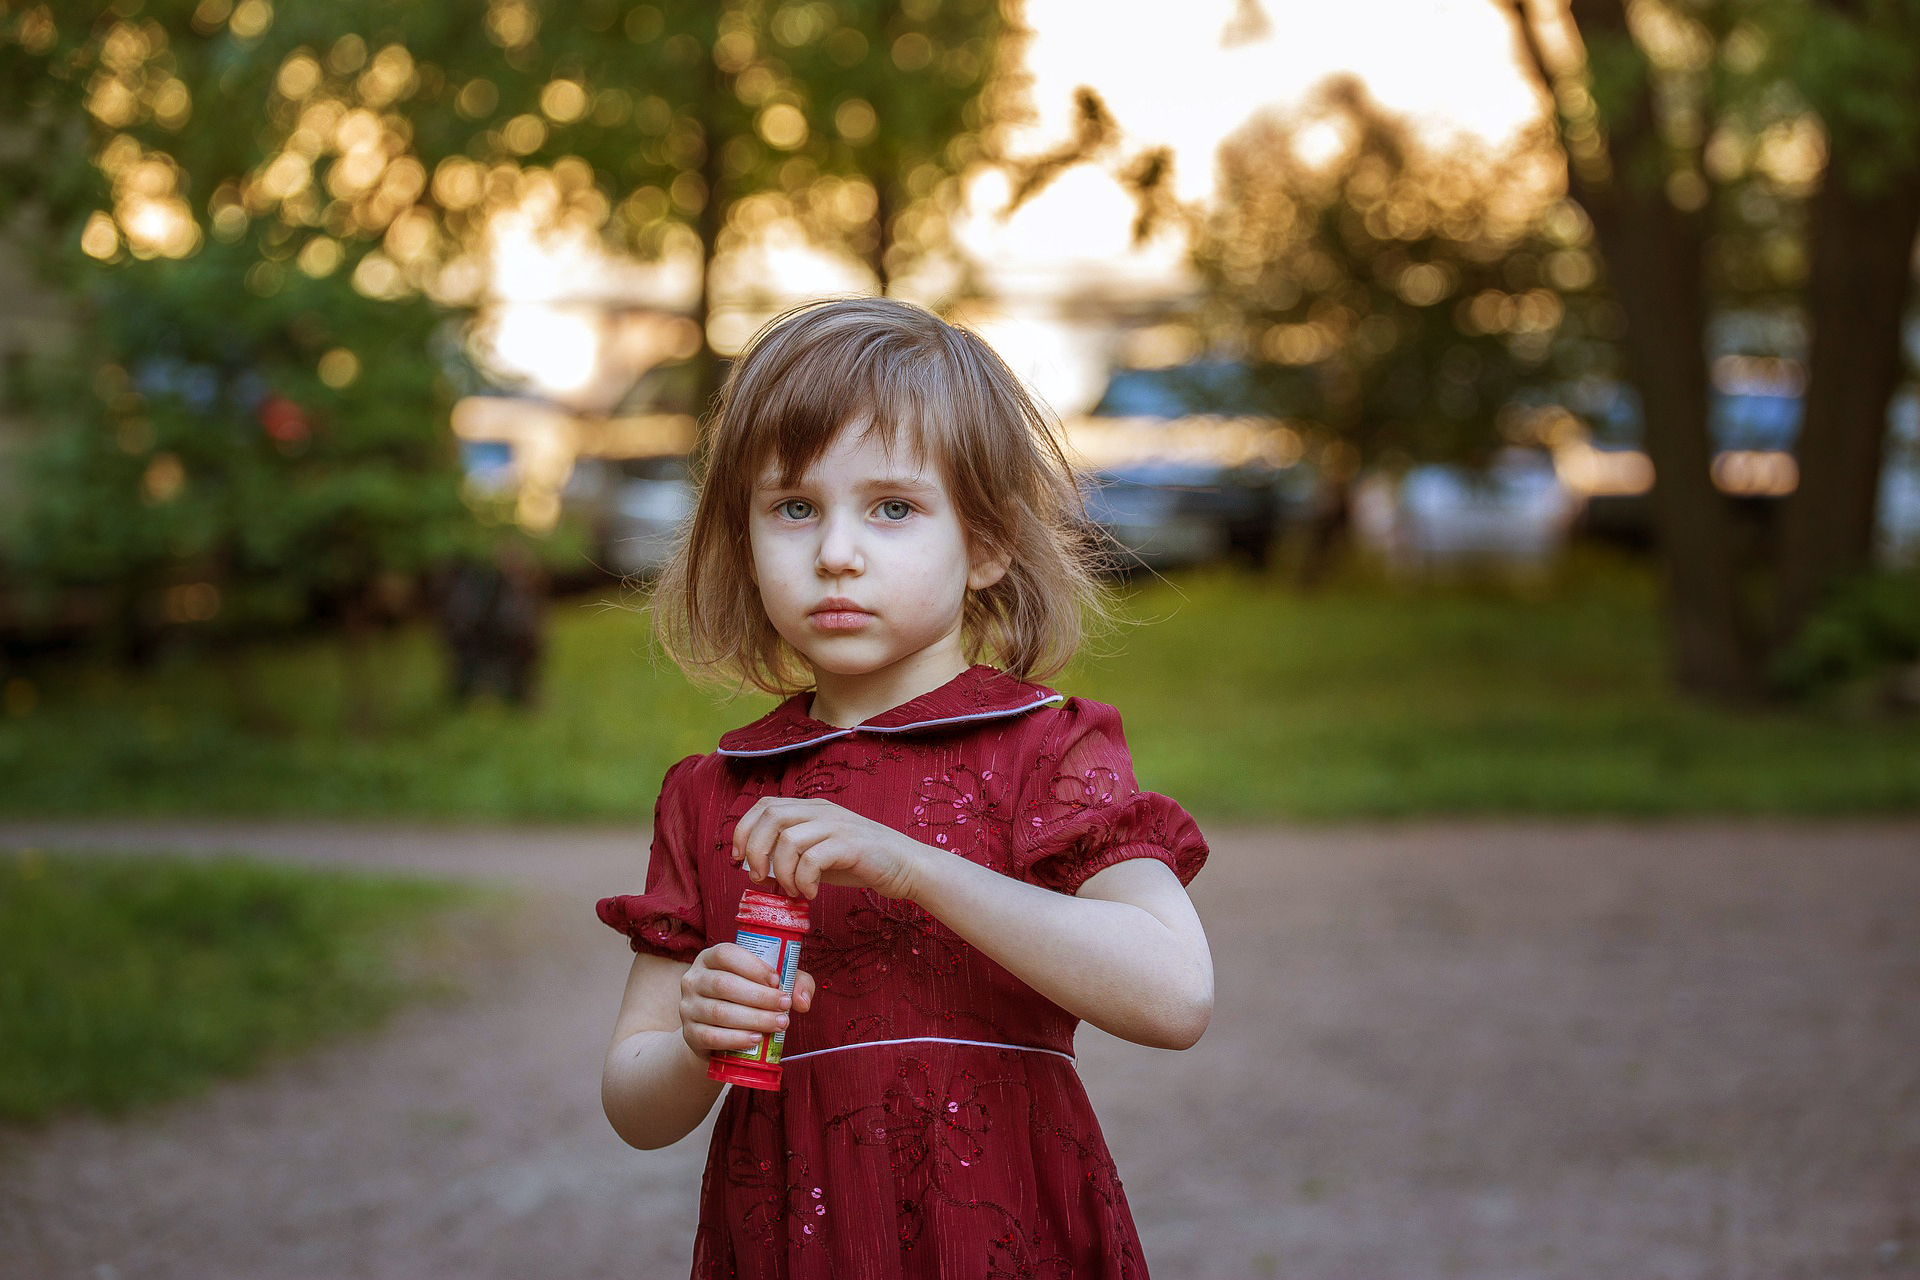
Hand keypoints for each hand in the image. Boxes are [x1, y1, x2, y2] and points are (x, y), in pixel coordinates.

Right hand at [678, 942, 815, 1058]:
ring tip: (779, 1024)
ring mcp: (687, 1007)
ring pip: (719, 1012)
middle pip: (723, 984)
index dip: (753, 966)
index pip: (726, 954)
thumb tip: (802, 1001)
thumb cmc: (747, 999)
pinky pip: (711, 1036)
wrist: (717, 1033)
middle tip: (785, 1006)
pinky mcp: (689, 1034)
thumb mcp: (770, 983)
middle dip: (759, 997)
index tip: (777, 980)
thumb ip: (794, 982)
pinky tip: (756, 1039)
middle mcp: (693, 979)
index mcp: (710, 958)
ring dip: (753, 1019)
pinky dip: (735, 1039)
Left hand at [731, 797, 926, 900]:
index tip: (738, 860)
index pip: (765, 805)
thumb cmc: (861, 861)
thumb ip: (793, 852)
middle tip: (759, 878)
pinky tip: (812, 893)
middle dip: (755, 850)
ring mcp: (837, 825)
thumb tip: (757, 867)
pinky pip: (813, 859)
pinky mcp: (851, 845)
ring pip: (789, 839)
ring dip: (781, 872)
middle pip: (771, 817)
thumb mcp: (820, 851)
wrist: (906, 866)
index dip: (743, 830)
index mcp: (811, 808)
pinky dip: (804, 881)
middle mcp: (822, 811)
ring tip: (792, 890)